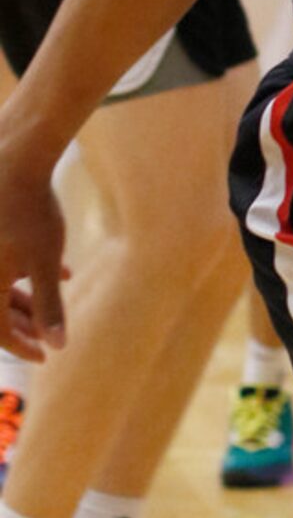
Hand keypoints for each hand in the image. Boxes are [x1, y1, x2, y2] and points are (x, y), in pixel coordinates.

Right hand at [0, 156, 68, 360]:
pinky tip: (61, 271)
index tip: (45, 357)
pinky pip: (3, 265)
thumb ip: (50, 306)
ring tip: (58, 301)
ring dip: (29, 298)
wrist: (14, 160)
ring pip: (1, 286)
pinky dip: (27, 273)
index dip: (23, 346)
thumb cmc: (30, 213)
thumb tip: (57, 346)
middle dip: (27, 323)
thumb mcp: (46, 263)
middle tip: (51, 336)